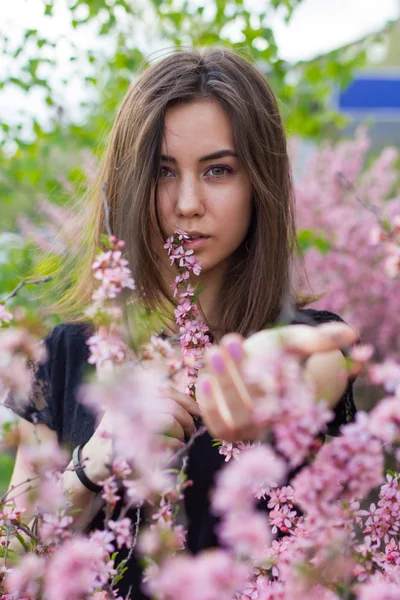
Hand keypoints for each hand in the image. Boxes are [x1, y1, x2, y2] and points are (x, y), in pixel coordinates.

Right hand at [82, 386, 201, 483]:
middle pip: (170, 405)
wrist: (96, 461)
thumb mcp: (135, 415)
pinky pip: (163, 441)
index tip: (199, 412)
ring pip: (169, 420)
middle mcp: (129, 406)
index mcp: (132, 396)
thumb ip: (157, 405)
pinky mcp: (131, 445)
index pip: (166, 390)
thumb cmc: (121, 437)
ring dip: (180, 433)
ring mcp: (129, 425)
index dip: (187, 400)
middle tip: (190, 431)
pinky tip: (173, 449)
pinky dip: (173, 445)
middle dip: (186, 419)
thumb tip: (192, 406)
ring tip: (180, 441)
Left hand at [196, 322, 357, 442]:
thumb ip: (320, 339)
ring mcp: (246, 430)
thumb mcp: (295, 344)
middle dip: (238, 375)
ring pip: (233, 417)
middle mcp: (270, 424)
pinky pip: (215, 424)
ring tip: (213, 351)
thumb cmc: (276, 355)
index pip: (283, 400)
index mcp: (292, 407)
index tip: (260, 349)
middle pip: (254, 409)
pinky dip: (208, 404)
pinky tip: (202, 377)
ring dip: (222, 385)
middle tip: (228, 341)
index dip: (273, 376)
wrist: (254, 369)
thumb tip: (352, 332)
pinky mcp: (223, 430)